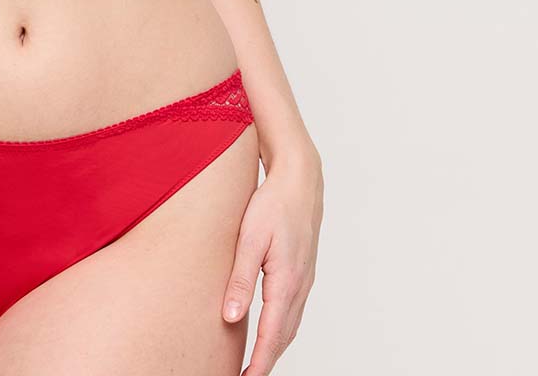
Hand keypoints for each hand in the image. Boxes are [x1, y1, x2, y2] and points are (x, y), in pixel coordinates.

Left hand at [222, 147, 323, 375]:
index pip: (272, 335)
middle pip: (284, 336)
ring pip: (290, 325)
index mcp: (286, 282)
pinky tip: (269, 330)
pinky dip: (281, 328)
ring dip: (275, 346)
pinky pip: (293, 310)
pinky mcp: (303, 271)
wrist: (300, 180)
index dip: (259, 362)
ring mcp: (305, 279)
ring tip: (256, 363)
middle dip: (267, 361)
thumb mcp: (250, 239)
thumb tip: (232, 318)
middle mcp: (300, 286)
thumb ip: (241, 279)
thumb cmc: (272, 204)